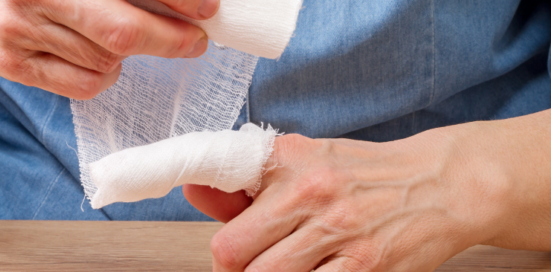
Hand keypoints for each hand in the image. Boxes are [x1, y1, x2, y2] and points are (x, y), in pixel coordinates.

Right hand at [0, 0, 216, 98]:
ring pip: (105, 59)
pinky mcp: (14, 64)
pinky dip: (104, 75)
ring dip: (125, 53)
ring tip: (114, 37)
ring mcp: (20, 31)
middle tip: (195, 39)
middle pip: (120, 30)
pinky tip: (96, 59)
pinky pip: (83, 83)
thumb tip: (165, 2)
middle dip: (170, 38)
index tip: (205, 8)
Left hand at [184, 115, 550, 270]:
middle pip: (237, 258)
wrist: (441, 183)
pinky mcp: (369, 268)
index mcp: (287, 164)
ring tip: (291, 267)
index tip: (228, 257)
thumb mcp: (303, 161)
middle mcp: (311, 196)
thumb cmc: (364, 173)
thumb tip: (193, 191)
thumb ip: (246, 183)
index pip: (225, 223)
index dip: (221, 251)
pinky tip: (320, 271)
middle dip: (238, 271)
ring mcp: (341, 236)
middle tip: (256, 266)